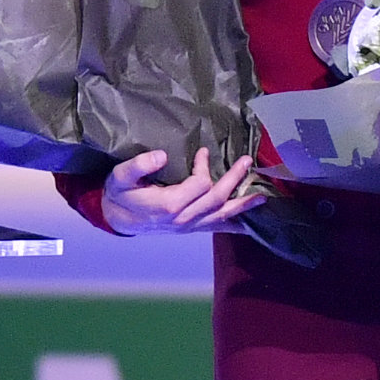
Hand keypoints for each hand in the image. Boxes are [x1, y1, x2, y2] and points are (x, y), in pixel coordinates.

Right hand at [101, 148, 257, 237]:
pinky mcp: (192, 228)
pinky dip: (235, 223)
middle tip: (247, 161)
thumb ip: (139, 166)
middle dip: (234, 179)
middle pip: (217, 199)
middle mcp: (184, 218)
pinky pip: (218, 227)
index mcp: (169, 205)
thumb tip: (161, 155)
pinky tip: (250, 221)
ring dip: (243, 204)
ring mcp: (190, 226)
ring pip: (222, 215)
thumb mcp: (120, 177)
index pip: (199, 184)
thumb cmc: (120, 194)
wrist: (118, 218)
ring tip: (262, 195)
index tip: (203, 151)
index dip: (203, 166)